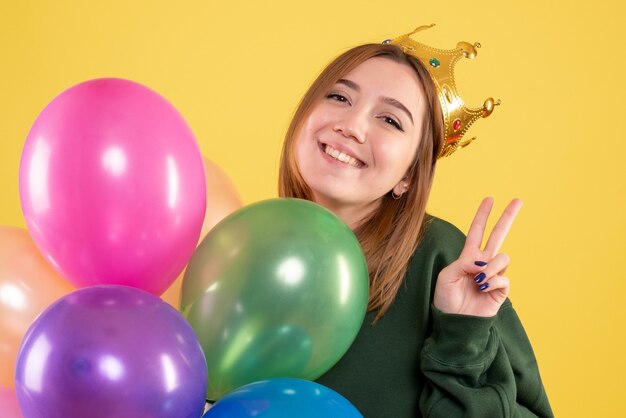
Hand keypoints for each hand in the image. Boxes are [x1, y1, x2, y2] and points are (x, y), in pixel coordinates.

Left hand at [433, 197, 522, 316]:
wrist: (454, 323)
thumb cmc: (446, 300)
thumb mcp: (446, 276)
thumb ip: (462, 263)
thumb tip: (481, 262)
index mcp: (468, 257)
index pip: (477, 231)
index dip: (482, 215)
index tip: (489, 199)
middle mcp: (483, 263)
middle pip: (498, 235)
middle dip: (507, 217)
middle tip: (518, 200)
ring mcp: (494, 275)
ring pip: (503, 257)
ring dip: (491, 267)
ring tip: (479, 280)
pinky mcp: (501, 290)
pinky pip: (504, 278)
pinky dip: (493, 281)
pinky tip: (484, 288)